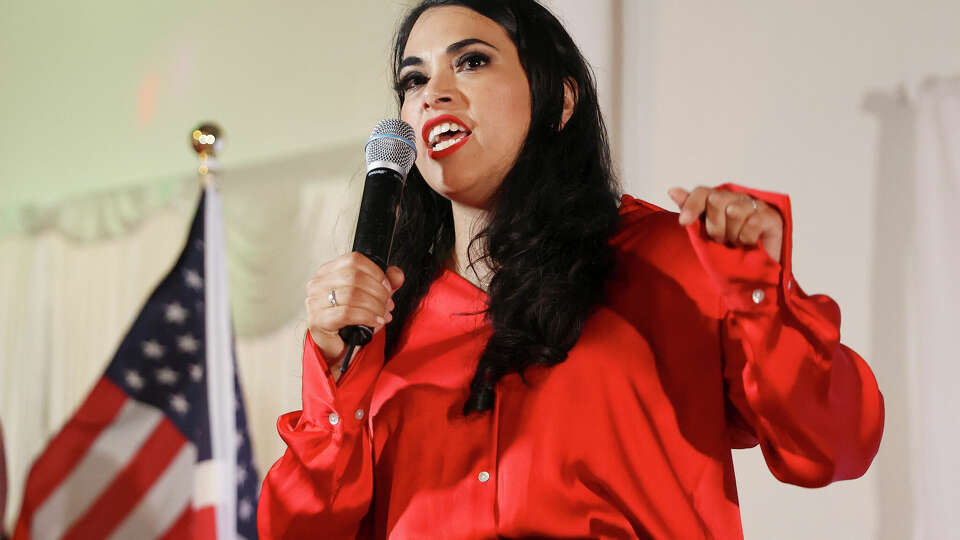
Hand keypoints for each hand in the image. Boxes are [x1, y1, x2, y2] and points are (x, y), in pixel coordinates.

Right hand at [305, 252, 404, 372]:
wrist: (339, 347)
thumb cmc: (352, 320)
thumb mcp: (373, 297)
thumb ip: (386, 283)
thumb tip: (397, 274)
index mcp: (329, 271)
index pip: (354, 260)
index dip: (376, 273)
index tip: (388, 287)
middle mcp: (318, 283)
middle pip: (354, 276)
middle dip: (377, 291)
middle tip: (388, 304)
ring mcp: (315, 301)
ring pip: (351, 294)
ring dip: (374, 305)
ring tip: (383, 314)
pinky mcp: (317, 320)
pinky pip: (346, 313)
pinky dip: (366, 316)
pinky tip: (376, 321)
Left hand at [668, 186, 783, 262]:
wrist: (756, 271)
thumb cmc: (730, 249)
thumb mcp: (706, 231)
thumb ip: (692, 210)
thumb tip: (672, 190)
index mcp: (719, 200)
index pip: (702, 192)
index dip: (691, 205)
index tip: (684, 222)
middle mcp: (737, 198)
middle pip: (716, 201)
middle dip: (714, 226)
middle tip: (721, 239)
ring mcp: (756, 205)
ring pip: (734, 212)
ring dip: (732, 235)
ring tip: (736, 243)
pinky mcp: (771, 217)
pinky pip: (751, 224)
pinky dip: (747, 240)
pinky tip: (750, 244)